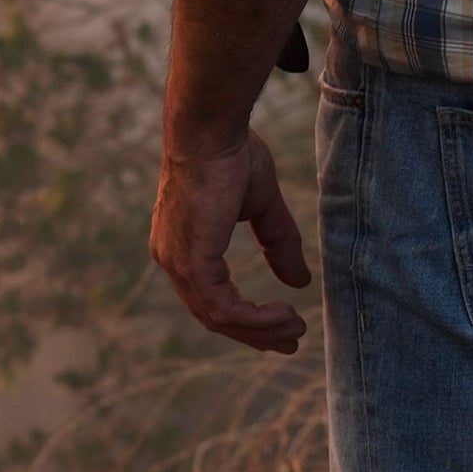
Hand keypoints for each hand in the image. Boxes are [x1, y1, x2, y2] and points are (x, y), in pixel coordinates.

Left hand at [149, 125, 312, 352]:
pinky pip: (224, 310)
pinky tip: (284, 314)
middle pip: (213, 316)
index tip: (282, 324)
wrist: (212, 131)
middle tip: (291, 340)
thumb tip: (300, 281)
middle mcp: (172, 258)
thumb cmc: (231, 155)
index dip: (246, 316)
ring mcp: (177, 263)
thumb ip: (276, 243)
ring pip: (219, 319)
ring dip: (260, 329)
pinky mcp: (191, 263)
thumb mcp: (261, 206)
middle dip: (255, 333)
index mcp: (183, 244)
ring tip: (295, 329)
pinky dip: (255, 319)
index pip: (210, 295)